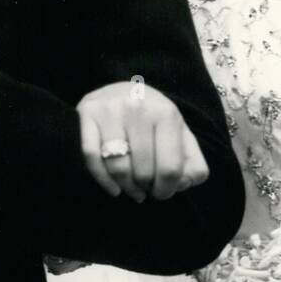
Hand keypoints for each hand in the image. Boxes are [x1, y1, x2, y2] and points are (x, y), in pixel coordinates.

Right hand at [77, 81, 209, 202]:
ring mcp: (110, 109)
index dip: (167, 190)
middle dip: (146, 188)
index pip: (170, 169)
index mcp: (166, 113)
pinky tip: (113, 187)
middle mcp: (138, 107)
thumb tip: (185, 183)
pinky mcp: (87, 113)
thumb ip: (193, 163)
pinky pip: (92, 158)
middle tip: (145, 188)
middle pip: (143, 172)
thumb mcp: (181, 135)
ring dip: (126, 188)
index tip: (162, 191)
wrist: (122, 91)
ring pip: (118, 168)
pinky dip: (103, 180)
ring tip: (131, 189)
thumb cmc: (154, 120)